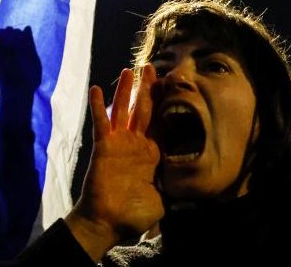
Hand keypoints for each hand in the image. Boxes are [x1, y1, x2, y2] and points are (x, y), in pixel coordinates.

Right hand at [65, 65, 163, 260]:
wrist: (108, 223)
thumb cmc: (134, 215)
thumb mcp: (164, 200)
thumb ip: (176, 187)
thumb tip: (195, 184)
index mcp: (153, 154)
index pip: (163, 123)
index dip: (167, 104)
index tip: (172, 85)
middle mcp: (137, 144)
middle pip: (145, 109)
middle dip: (148, 88)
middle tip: (151, 67)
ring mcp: (119, 143)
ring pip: (124, 110)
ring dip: (126, 90)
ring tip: (129, 70)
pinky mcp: (104, 146)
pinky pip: (101, 123)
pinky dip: (98, 106)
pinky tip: (95, 89)